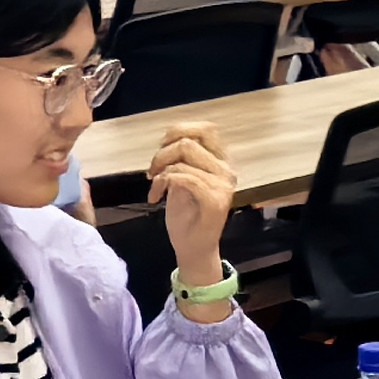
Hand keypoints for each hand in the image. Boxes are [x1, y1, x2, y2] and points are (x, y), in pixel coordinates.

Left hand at [150, 125, 234, 301]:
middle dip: (163, 153)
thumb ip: (183, 159)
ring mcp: (222, 185)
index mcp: (221, 162)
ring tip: (154, 185)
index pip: (206, 129)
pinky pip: (184, 177)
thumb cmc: (188, 217)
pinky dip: (162, 183)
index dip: (178, 131)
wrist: (194, 250)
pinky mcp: (214, 201)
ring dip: (160, 169)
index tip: (162, 149)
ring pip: (184, 157)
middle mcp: (226, 170)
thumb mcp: (183, 180)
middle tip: (152, 171)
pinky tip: (156, 197)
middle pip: (189, 140)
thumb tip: (170, 139)